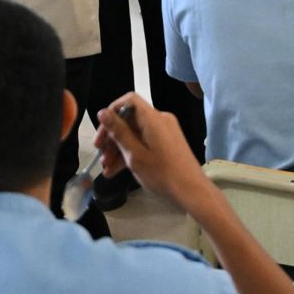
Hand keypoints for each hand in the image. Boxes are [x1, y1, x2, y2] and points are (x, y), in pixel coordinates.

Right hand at [93, 93, 202, 207]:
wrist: (192, 192)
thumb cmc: (163, 175)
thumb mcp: (135, 155)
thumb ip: (118, 132)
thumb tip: (103, 112)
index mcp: (153, 118)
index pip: (129, 101)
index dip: (112, 112)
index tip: (102, 131)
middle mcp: (160, 120)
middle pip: (130, 119)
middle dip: (113, 136)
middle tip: (101, 154)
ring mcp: (165, 132)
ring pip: (135, 133)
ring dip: (119, 148)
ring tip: (107, 168)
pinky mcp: (167, 144)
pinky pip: (144, 142)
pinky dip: (132, 152)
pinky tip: (117, 170)